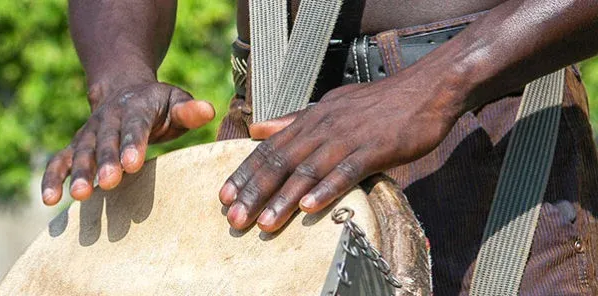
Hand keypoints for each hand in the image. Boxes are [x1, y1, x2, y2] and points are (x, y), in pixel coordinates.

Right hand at [41, 81, 214, 204]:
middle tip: (109, 183)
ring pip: (80, 151)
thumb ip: (189, 110)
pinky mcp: (76, 147)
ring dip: (79, 173)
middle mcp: (108, 118)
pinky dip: (52, 178)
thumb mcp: (176, 101)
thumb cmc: (158, 104)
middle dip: (106, 161)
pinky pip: (59, 161)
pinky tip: (49, 200)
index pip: (135, 125)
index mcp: (136, 107)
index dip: (133, 143)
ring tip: (79, 195)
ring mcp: (89, 133)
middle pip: (105, 140)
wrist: (123, 88)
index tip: (133, 164)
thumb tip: (207, 111)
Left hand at [219, 77, 461, 231]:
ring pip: (308, 171)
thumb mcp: (330, 106)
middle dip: (255, 193)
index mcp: (311, 119)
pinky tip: (309, 207)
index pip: (269, 148)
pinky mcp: (374, 149)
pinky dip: (327, 189)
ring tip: (264, 223)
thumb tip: (256, 127)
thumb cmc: (378, 103)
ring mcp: (348, 138)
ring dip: (284, 199)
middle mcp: (323, 128)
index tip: (224, 196)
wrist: (426, 89)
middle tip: (235, 220)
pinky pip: (346, 171)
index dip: (245, 173)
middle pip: (280, 163)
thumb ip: (293, 120)